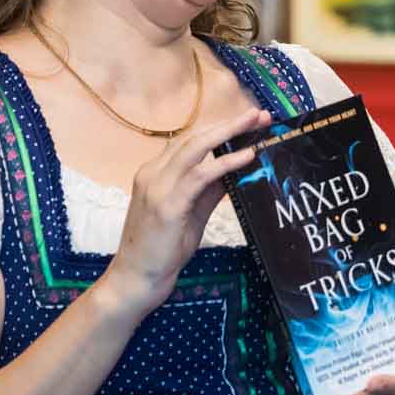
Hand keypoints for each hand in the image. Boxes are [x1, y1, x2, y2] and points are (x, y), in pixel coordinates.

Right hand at [95, 106, 270, 321]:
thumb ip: (208, 191)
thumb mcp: (190, 213)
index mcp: (154, 173)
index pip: (190, 141)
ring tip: (256, 124)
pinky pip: (200, 175)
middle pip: (195, 137)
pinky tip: (246, 156)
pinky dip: (225, 162)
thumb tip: (233, 171)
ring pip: (196, 148)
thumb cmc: (161, 250)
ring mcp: (157, 187)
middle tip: (258, 115)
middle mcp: (152, 173)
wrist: (136, 279)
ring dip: (229, 133)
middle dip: (229, 123)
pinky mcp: (167, 205)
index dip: (219, 129)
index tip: (248, 122)